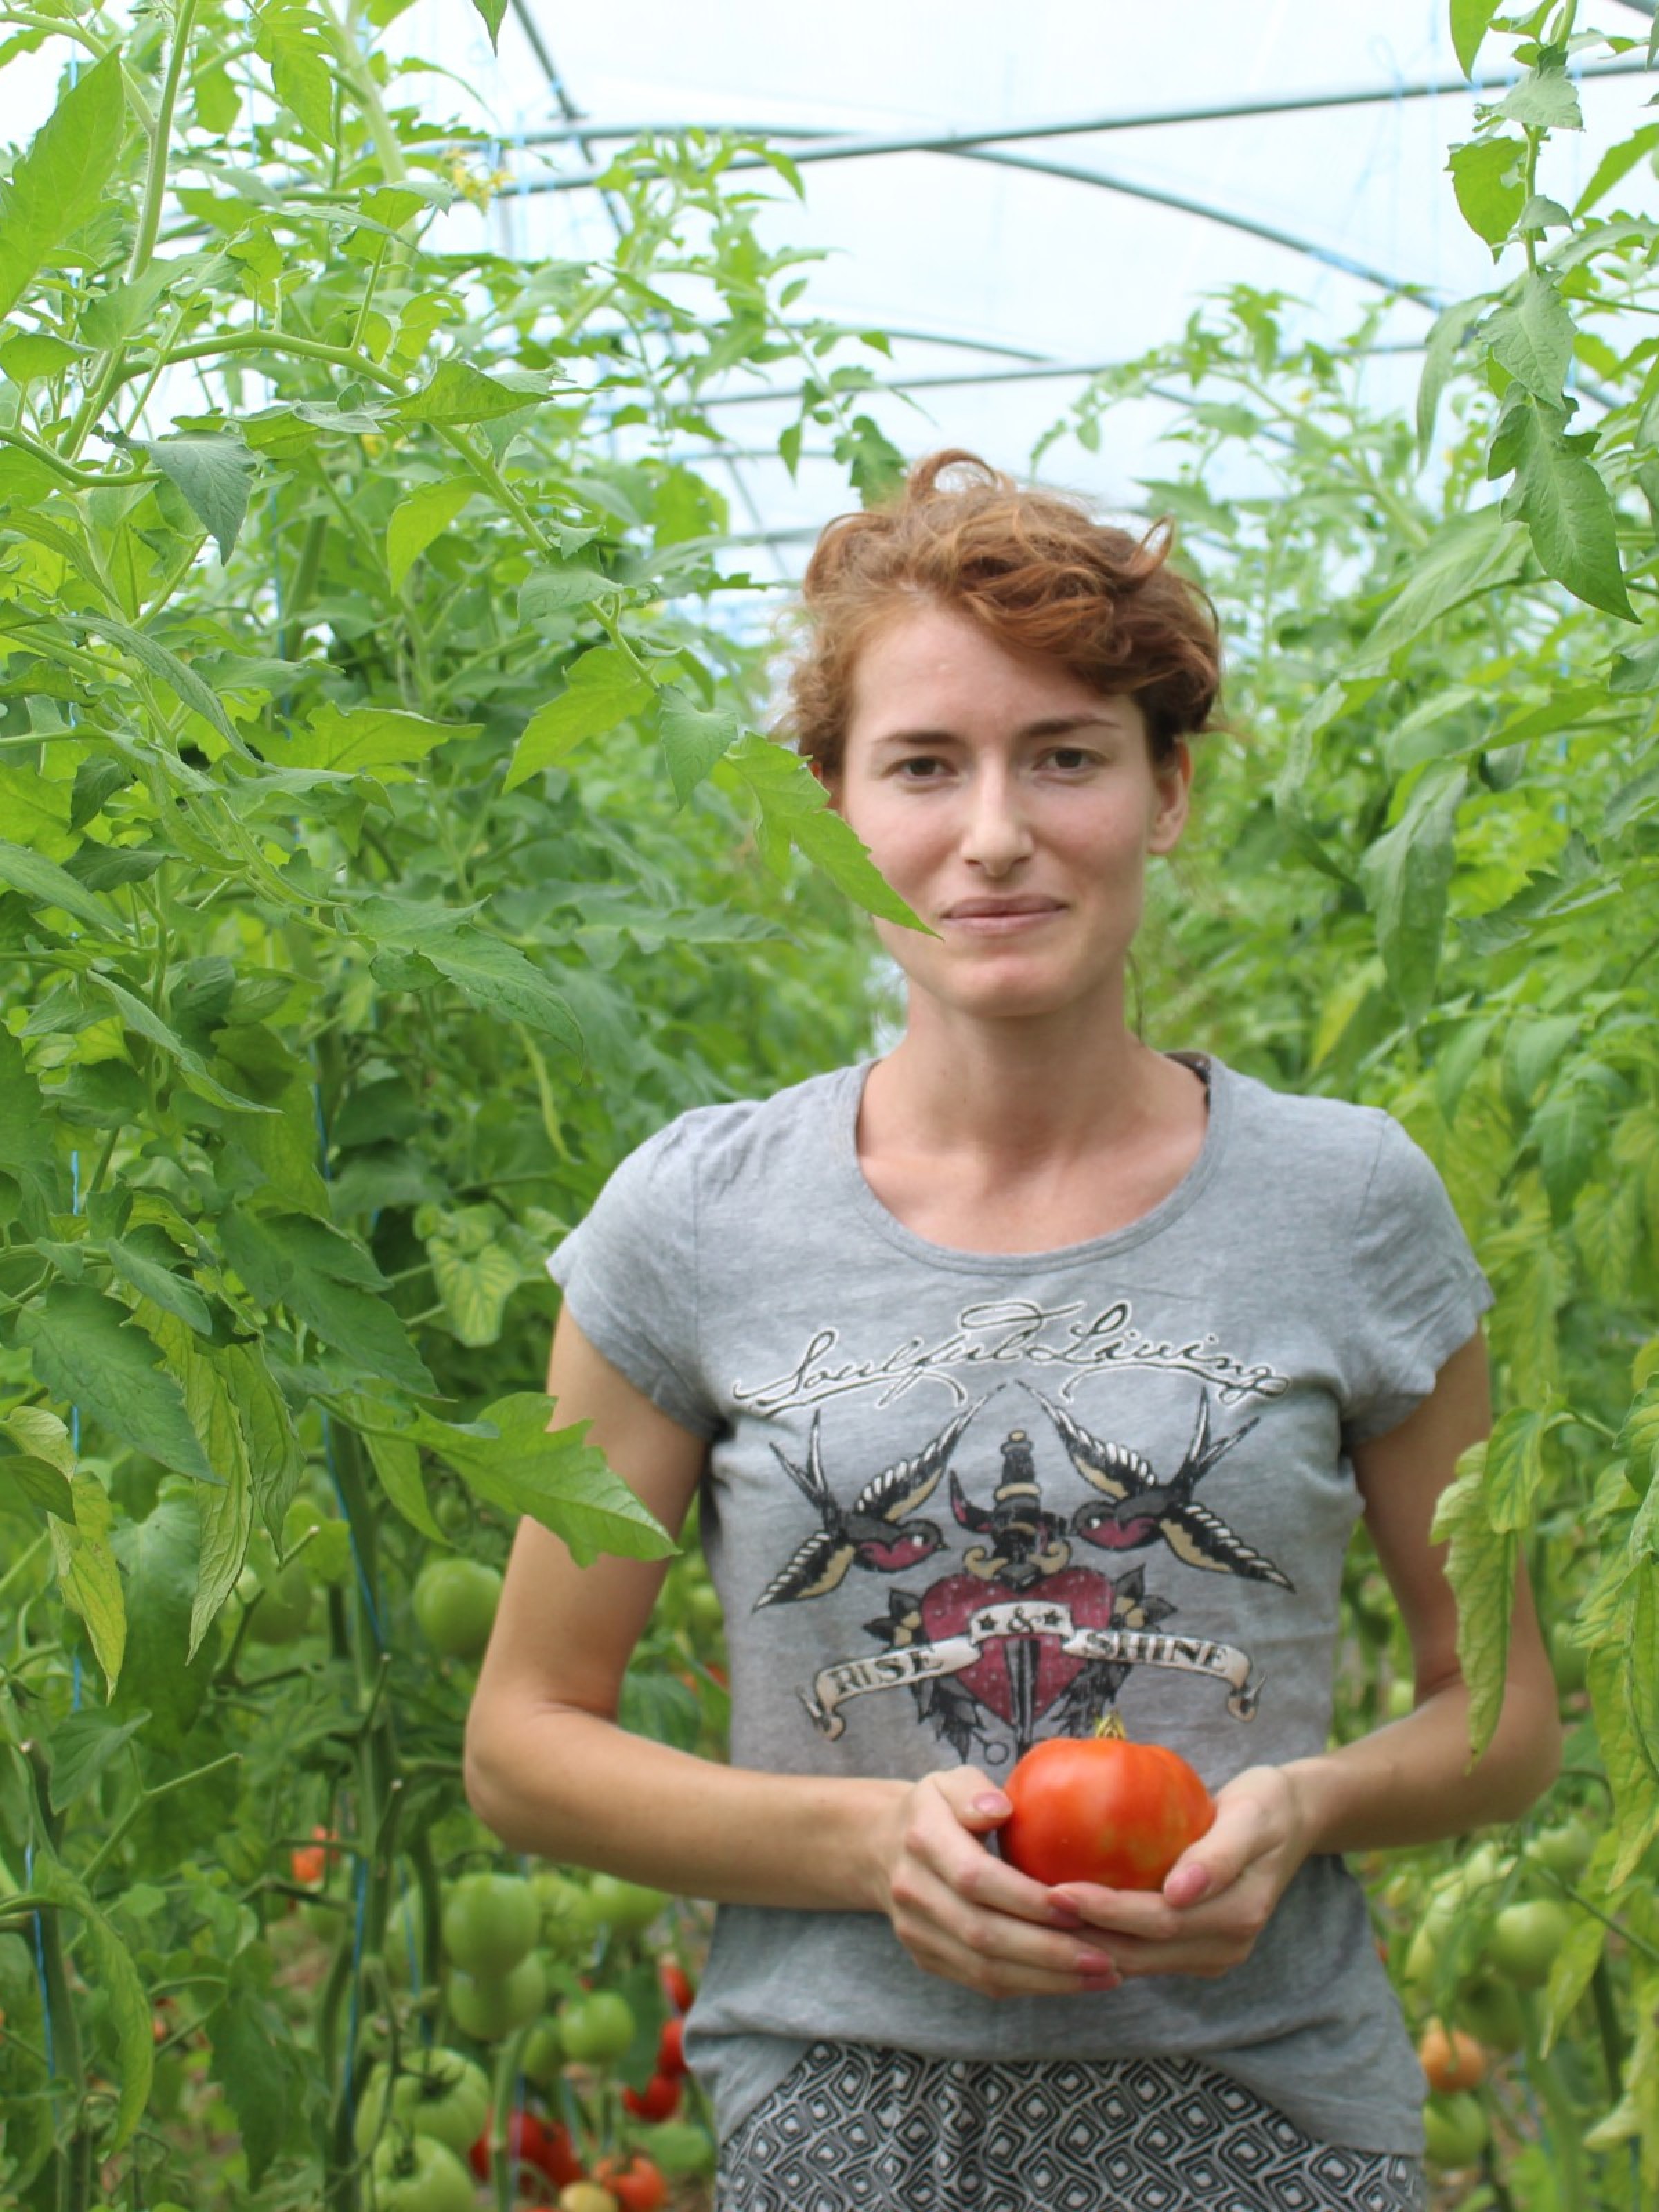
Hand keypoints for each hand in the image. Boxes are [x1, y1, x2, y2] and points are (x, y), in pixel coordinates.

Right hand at [873, 1766, 1125, 1998]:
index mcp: (921, 1839)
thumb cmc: (936, 1809)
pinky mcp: (928, 1959)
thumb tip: (1000, 1808)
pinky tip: (1073, 1980)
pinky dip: (1031, 1985)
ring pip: (984, 1968)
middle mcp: (912, 1891)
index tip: (1077, 1905)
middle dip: (1048, 1950)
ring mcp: (916, 1932)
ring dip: (1047, 1978)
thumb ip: (972, 1790)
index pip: (975, 1878)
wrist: (882, 1848)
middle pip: (982, 1933)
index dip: (1025, 1898)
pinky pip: (982, 1982)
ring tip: (1104, 1975)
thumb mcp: (948, 1781)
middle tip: (1106, 1956)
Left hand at [1047, 1764, 1312, 1980]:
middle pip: (1140, 1952)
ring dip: (1087, 1944)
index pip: (1158, 1922)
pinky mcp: (1196, 1950)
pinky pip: (1143, 1951)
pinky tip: (1066, 1918)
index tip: (1058, 1890)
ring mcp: (1210, 1954)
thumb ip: (1219, 1854)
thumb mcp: (1252, 1817)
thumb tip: (1180, 1892)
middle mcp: (1224, 1947)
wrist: (1292, 1821)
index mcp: (1237, 1917)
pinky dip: (1104, 1938)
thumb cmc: (1266, 1807)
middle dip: (1084, 1935)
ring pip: (1137, 1960)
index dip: (1106, 1911)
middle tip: (1030, 1910)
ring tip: (1036, 1920)